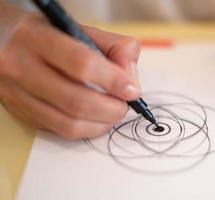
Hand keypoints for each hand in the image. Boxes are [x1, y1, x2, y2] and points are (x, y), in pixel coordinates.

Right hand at [0, 13, 140, 138]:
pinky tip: (95, 120)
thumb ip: (112, 46)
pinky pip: (58, 131)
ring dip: (100, 124)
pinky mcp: (20, 113)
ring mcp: (17, 95)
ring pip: (67, 124)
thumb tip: (131, 78)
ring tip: (113, 114)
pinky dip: (85, 130)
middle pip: (76, 101)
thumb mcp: (77, 29)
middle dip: (110, 109)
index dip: (112, 80)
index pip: (81, 64)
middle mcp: (20, 67)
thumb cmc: (45, 34)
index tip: (132, 91)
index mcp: (37, 38)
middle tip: (124, 106)